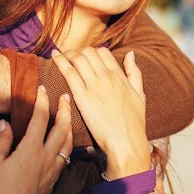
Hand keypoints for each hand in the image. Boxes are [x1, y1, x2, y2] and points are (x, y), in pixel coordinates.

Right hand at [0, 86, 73, 193]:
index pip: (40, 119)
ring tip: (69, 117)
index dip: (42, 101)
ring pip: (68, 145)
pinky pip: (65, 160)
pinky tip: (65, 145)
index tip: (42, 89)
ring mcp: (52, 172)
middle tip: (66, 97)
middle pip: (62, 129)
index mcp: (30, 150)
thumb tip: (5, 124)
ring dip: (70, 127)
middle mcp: (45, 159)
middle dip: (65, 110)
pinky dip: (67, 147)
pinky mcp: (52, 183)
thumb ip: (2, 141)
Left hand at [51, 48, 150, 179]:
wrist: (126, 142)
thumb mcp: (139, 94)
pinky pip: (70, 73)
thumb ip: (134, 73)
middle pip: (88, 52)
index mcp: (119, 76)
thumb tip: (130, 54)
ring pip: (78, 59)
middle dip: (78, 52)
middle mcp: (107, 77)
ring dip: (68, 55)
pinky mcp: (83, 97)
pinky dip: (60, 61)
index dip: (92, 52)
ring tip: (61, 58)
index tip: (85, 58)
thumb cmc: (134, 122)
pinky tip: (54, 56)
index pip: (103, 52)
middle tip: (70, 59)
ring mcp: (94, 86)